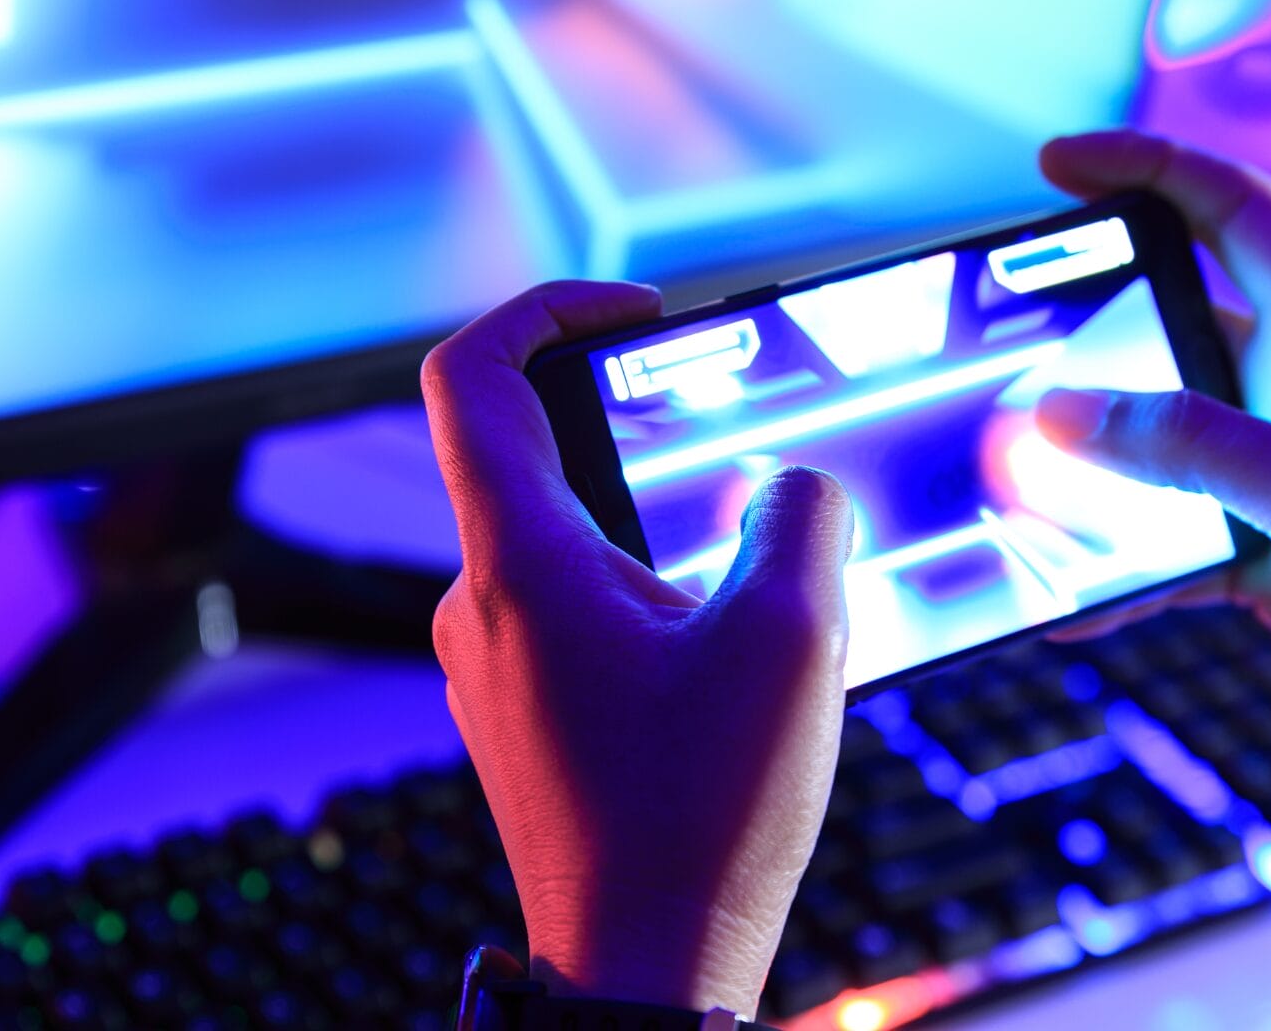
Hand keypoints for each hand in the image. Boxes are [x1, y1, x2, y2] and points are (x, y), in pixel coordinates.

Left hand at [421, 281, 854, 1013]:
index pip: (470, 375)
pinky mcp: (521, 709)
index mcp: (518, 564)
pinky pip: (573, 610)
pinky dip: (646, 600)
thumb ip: (800, 518)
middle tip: (736, 462)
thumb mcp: (792, 641)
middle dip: (642, 439)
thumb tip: (792, 488)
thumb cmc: (697, 822)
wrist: (644, 969)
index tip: (634, 308)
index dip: (544, 306)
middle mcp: (480, 603)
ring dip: (657, 536)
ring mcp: (493, 661)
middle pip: (534, 454)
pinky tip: (724, 659)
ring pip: (566, 541)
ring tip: (749, 596)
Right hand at [1034, 130, 1270, 907]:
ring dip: (1086, 465)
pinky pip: (1159, 538)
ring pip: (1152, 443)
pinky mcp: (1263, 556)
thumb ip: (1197, 447)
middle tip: (1000, 349)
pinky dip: (1108, 564)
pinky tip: (1067, 599)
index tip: (1056, 165)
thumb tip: (1067, 413)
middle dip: (1083, 336)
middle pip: (1171, 326)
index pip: (1233, 214)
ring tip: (1011, 483)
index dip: (1145, 172)